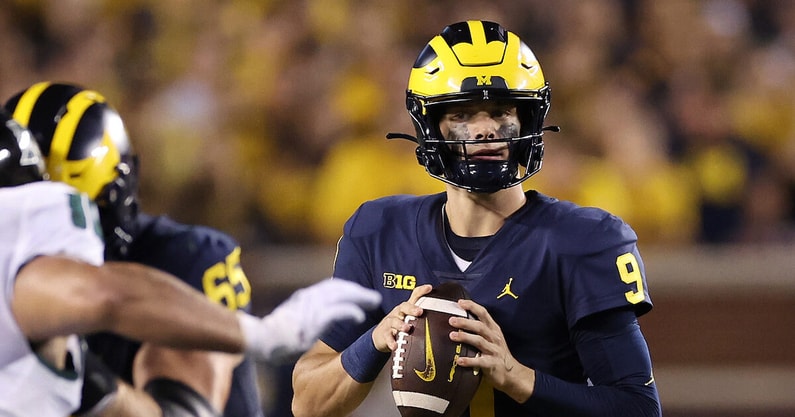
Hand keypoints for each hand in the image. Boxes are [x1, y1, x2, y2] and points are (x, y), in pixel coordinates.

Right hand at [242, 278, 380, 362]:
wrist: (259, 339)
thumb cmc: (273, 335)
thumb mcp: (291, 318)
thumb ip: (305, 314)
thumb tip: (317, 319)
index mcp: (304, 297)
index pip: (330, 287)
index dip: (348, 289)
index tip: (360, 293)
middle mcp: (308, 297)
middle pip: (339, 288)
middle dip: (358, 291)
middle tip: (374, 297)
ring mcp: (310, 308)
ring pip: (341, 296)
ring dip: (360, 297)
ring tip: (374, 302)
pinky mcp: (312, 321)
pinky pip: (336, 312)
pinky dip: (350, 312)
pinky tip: (360, 317)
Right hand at [371, 284, 431, 351]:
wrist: (381, 335)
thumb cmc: (398, 323)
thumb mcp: (408, 315)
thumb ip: (420, 309)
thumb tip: (436, 302)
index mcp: (406, 308)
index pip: (414, 296)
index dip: (421, 291)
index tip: (429, 288)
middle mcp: (398, 313)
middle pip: (404, 307)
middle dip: (412, 308)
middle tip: (419, 312)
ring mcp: (390, 323)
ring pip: (394, 321)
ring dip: (400, 324)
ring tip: (407, 328)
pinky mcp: (385, 334)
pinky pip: (388, 337)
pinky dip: (391, 341)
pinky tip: (395, 345)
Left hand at [449, 299, 534, 402]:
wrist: (512, 373)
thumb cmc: (496, 353)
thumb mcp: (492, 338)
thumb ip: (479, 329)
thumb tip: (459, 320)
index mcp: (493, 329)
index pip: (483, 313)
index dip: (472, 307)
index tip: (460, 303)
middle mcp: (494, 338)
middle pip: (480, 326)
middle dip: (465, 322)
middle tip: (451, 320)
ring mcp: (494, 351)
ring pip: (479, 341)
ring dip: (465, 337)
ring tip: (452, 336)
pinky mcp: (492, 364)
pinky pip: (480, 361)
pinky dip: (469, 361)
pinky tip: (459, 360)